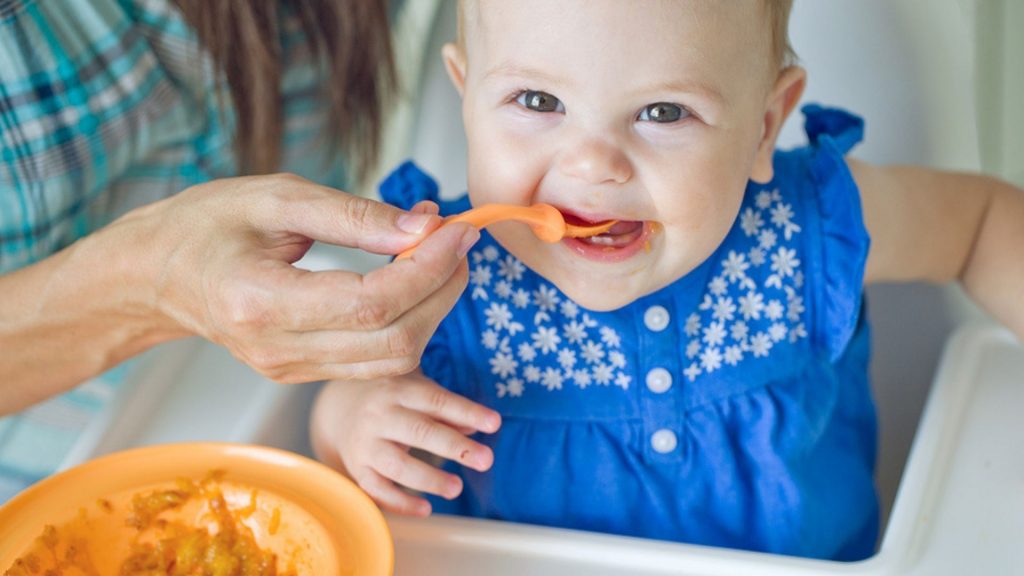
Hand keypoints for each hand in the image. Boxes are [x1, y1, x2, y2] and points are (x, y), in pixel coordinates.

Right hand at [141, 173, 478, 381]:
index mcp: (260, 302)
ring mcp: (289, 370)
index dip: (427, 268)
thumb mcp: (277, 197)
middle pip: (393, 341)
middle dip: (442, 291)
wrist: (155, 273)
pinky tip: (416, 282)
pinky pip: (374, 362)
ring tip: (444, 258)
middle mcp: (277, 350)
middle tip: (459, 241)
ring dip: (433, 310)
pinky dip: (409, 324)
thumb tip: (424, 226)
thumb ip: (354, 215)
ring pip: (392, 360)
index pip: (371, 302)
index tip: (456, 230)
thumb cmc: (207, 224)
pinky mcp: (301, 374)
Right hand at [312, 372, 501, 515]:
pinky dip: (401, 503)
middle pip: (419, 432)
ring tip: (457, 489)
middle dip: (455, 447)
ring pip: (397, 465)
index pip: (436, 401)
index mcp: (399, 390)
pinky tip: (426, 509)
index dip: (467, 411)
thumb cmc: (393, 398)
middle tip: (486, 460)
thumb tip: (476, 426)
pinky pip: (378, 490)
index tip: (494, 424)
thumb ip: (447, 408)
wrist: (338, 409)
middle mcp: (379, 415)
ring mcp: (366, 443)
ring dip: (429, 479)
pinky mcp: (357, 468)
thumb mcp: (417, 391)